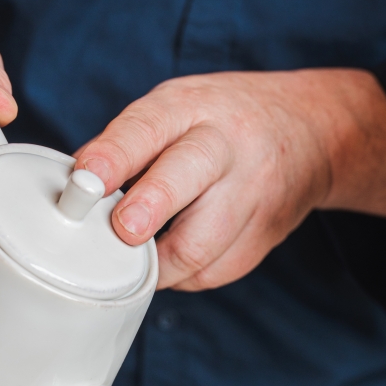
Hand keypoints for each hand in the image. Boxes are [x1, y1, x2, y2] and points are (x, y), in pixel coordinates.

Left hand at [75, 69, 385, 289]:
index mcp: (191, 109)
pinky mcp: (261, 239)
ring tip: (134, 259)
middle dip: (150, 208)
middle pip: (185, 179)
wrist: (313, 132)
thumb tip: (71, 191)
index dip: (114, 156)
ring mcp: (250, 196)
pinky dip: (180, 275)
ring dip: (156, 263)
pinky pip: (208, 274)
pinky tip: (174, 259)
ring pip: (199, 247)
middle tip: (123, 230)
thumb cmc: (220, 123)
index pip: (148, 128)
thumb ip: (124, 145)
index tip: (86, 179)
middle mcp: (226, 147)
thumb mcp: (175, 110)